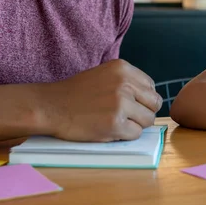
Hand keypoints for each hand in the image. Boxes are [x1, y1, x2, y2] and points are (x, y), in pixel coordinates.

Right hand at [40, 59, 161, 141]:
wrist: (51, 106)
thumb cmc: (76, 93)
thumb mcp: (104, 74)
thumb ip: (127, 82)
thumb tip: (151, 98)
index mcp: (123, 68)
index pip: (151, 87)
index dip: (143, 99)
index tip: (129, 104)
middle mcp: (124, 83)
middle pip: (154, 103)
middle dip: (143, 112)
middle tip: (126, 117)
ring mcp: (121, 103)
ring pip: (148, 120)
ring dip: (135, 125)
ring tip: (115, 122)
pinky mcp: (115, 123)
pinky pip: (135, 134)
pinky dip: (125, 135)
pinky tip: (108, 129)